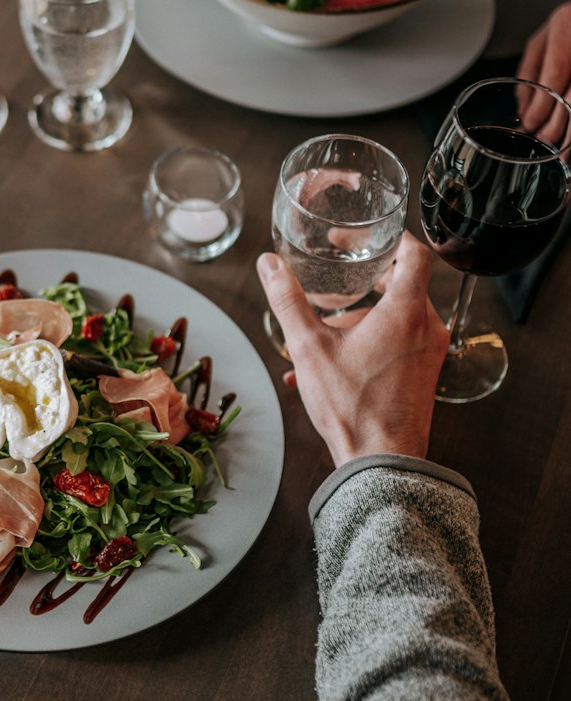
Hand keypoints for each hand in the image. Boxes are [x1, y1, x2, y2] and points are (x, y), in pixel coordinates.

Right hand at [256, 233, 447, 467]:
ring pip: (396, 320)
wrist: (381, 462)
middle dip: (364, 286)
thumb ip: (288, 301)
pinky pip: (398, 347)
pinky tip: (329, 368)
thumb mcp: (309, 348)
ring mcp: (430, 354)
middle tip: (337, 287)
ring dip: (359, 322)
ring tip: (320, 340)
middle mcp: (427, 329)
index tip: (367, 238)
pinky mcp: (424, 376)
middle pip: (401, 287)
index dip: (391, 238)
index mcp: (406, 312)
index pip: (414, 253)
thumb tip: (269, 265)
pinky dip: (370, 345)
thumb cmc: (352, 407)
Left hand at [516, 2, 570, 146]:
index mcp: (566, 24)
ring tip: (565, 151)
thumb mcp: (546, 36)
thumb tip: (523, 109)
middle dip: (558, 125)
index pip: (554, 76)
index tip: (531, 124)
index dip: (541, 106)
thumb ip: (530, 69)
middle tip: (546, 141)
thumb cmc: (570, 25)